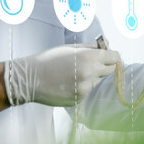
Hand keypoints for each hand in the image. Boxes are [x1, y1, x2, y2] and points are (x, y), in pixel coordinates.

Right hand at [4, 44, 119, 106]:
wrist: (29, 79)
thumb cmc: (49, 60)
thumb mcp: (70, 48)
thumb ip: (91, 47)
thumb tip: (108, 44)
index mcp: (88, 58)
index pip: (114, 57)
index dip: (112, 56)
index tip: (109, 56)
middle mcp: (90, 74)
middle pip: (109, 70)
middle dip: (104, 66)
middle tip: (90, 63)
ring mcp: (85, 88)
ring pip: (98, 81)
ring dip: (91, 77)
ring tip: (72, 73)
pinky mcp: (80, 99)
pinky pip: (88, 90)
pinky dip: (82, 86)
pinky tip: (68, 82)